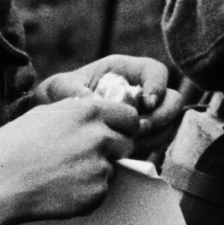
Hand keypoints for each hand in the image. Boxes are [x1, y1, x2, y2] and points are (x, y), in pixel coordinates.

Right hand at [0, 96, 134, 224]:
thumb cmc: (13, 145)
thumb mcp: (45, 113)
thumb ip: (78, 110)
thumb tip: (97, 110)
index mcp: (88, 112)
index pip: (130, 116)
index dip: (123, 125)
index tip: (116, 132)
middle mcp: (100, 138)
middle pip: (127, 144)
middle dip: (112, 149)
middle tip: (84, 156)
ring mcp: (100, 167)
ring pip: (111, 169)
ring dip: (96, 171)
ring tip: (63, 173)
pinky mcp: (96, 194)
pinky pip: (100, 191)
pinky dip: (86, 191)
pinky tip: (61, 188)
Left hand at [36, 54, 183, 153]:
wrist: (50, 126)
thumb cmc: (56, 98)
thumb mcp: (57, 89)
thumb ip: (72, 91)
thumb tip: (90, 101)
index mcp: (125, 72)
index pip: (156, 71)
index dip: (158, 85)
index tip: (146, 103)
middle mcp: (140, 93)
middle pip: (173, 101)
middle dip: (161, 117)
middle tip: (139, 129)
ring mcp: (144, 116)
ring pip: (168, 125)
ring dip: (155, 136)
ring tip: (129, 143)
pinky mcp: (141, 138)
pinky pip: (157, 143)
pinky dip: (147, 149)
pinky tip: (125, 153)